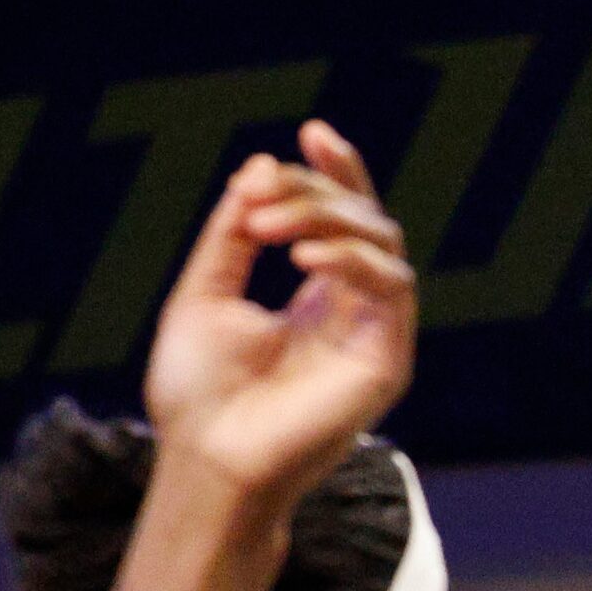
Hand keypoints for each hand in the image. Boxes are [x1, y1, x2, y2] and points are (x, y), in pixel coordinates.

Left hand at [144, 120, 414, 501]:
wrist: (210, 459)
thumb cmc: (200, 394)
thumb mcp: (204, 293)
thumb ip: (233, 234)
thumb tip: (260, 166)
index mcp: (318, 299)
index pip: (344, 220)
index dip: (335, 172)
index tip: (310, 131)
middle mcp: (354, 312)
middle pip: (364, 221)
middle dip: (314, 193)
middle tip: (261, 199)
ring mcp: (376, 336)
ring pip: (382, 244)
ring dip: (328, 220)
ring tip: (268, 228)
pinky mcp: (388, 361)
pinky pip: (391, 288)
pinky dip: (351, 259)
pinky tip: (305, 258)